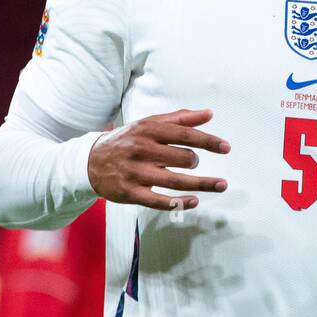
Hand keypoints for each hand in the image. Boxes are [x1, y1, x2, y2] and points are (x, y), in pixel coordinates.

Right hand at [88, 108, 229, 210]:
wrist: (90, 161)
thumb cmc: (127, 140)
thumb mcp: (149, 124)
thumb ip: (180, 118)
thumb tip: (209, 114)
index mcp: (147, 129)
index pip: (185, 135)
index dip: (208, 141)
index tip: (226, 147)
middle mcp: (141, 149)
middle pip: (182, 158)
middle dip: (194, 162)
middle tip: (193, 162)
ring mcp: (135, 173)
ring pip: (175, 181)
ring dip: (202, 184)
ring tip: (221, 184)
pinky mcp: (130, 193)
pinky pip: (159, 201)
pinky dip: (180, 202)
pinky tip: (195, 200)